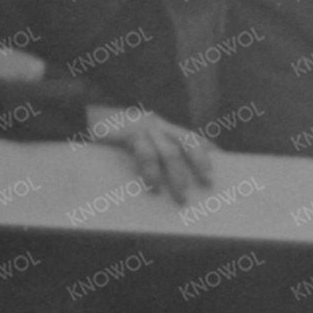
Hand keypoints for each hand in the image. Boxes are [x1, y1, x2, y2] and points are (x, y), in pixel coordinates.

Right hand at [85, 104, 216, 201]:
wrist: (86, 115)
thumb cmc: (116, 137)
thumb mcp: (140, 143)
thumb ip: (156, 155)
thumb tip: (171, 185)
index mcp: (165, 128)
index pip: (194, 138)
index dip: (210, 152)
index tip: (226, 168)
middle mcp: (159, 125)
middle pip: (188, 142)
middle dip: (200, 163)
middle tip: (208, 184)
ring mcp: (145, 128)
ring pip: (169, 152)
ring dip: (177, 176)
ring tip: (182, 197)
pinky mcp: (129, 134)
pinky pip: (144, 153)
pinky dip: (150, 172)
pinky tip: (154, 187)